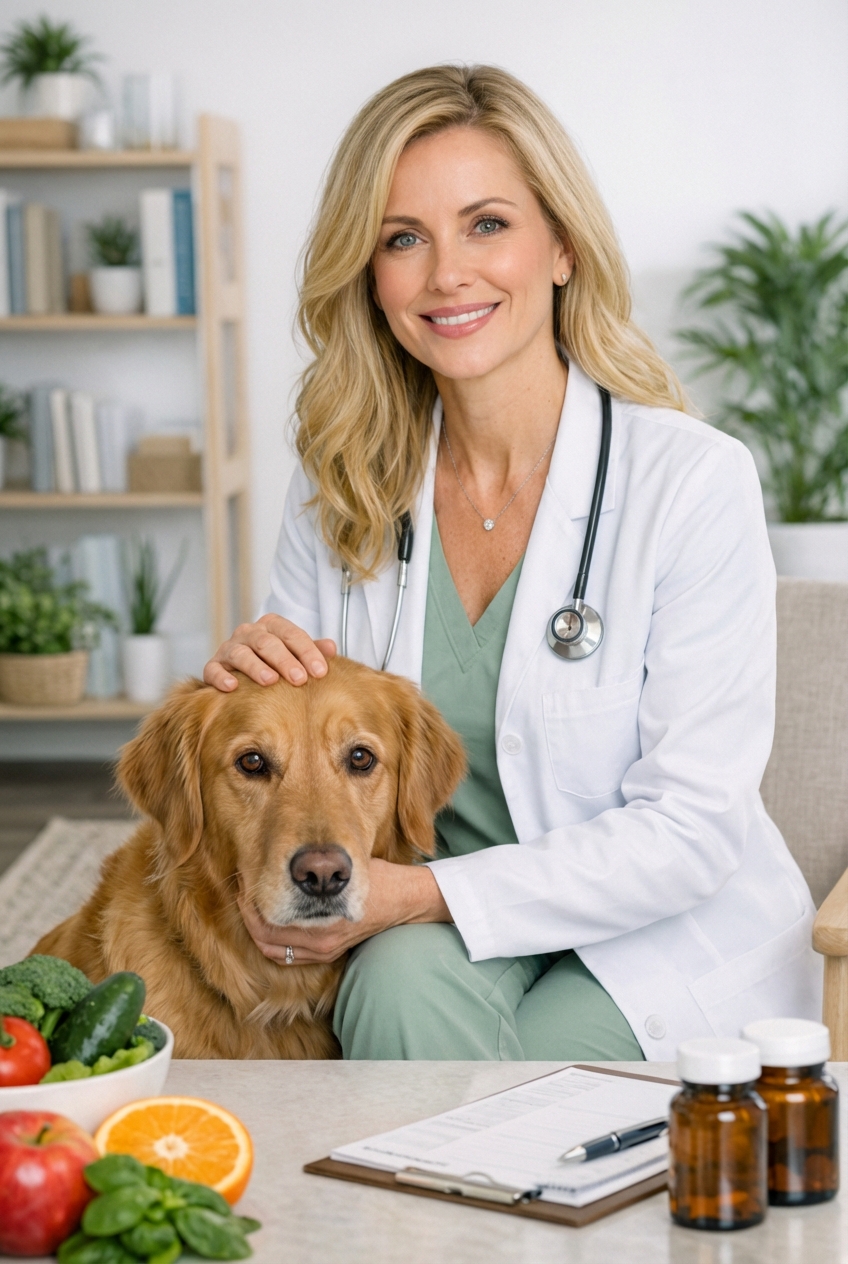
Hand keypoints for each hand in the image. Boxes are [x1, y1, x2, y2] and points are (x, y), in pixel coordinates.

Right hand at [203, 613, 336, 690]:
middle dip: (285, 660)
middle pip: (267, 643)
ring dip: (256, 666)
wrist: (240, 670)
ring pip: (241, 653)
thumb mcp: (295, 654)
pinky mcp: (214, 665)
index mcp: (272, 627)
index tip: (320, 671)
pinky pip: (214, 669)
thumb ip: (312, 650)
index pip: (292, 635)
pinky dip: (222, 677)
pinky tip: (233, 687)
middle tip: (300, 679)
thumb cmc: (275, 661)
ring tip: (270, 680)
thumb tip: (331, 647)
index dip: (307, 652)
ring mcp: (229, 648)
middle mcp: (249, 633)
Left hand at [237, 859, 451, 964]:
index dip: (250, 901)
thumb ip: (314, 868)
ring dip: (257, 928)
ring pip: (272, 949)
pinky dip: (271, 940)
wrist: (404, 901)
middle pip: (264, 938)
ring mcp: (322, 951)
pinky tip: (269, 921)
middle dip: (248, 913)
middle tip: (242, 889)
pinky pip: (286, 955)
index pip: (269, 921)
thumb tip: (283, 856)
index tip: (245, 878)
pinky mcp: (326, 953)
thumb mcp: (345, 868)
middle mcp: (319, 944)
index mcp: (320, 925)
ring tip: (252, 904)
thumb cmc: (376, 878)